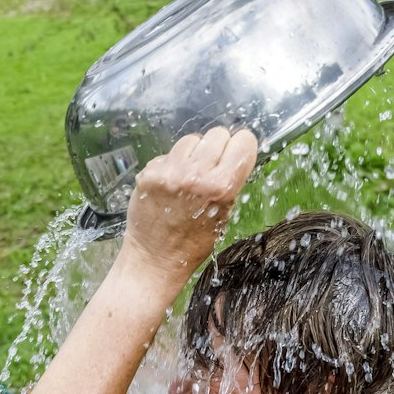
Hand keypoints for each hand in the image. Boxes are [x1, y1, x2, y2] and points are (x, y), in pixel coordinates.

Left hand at [119, 126, 258, 288]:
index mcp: (221, 188)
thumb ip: (229, 182)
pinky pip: (169, 154)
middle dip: (218, 149)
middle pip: (218, 134)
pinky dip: (172, 164)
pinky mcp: (150, 173)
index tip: (236, 156)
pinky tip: (170, 185)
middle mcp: (196, 175)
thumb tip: (232, 152)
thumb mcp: (224, 215)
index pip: (244, 141)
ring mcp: (170, 172)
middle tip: (211, 168)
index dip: (241, 148)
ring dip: (194, 154)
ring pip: (192, 139)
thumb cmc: (193, 243)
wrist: (155, 259)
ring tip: (189, 176)